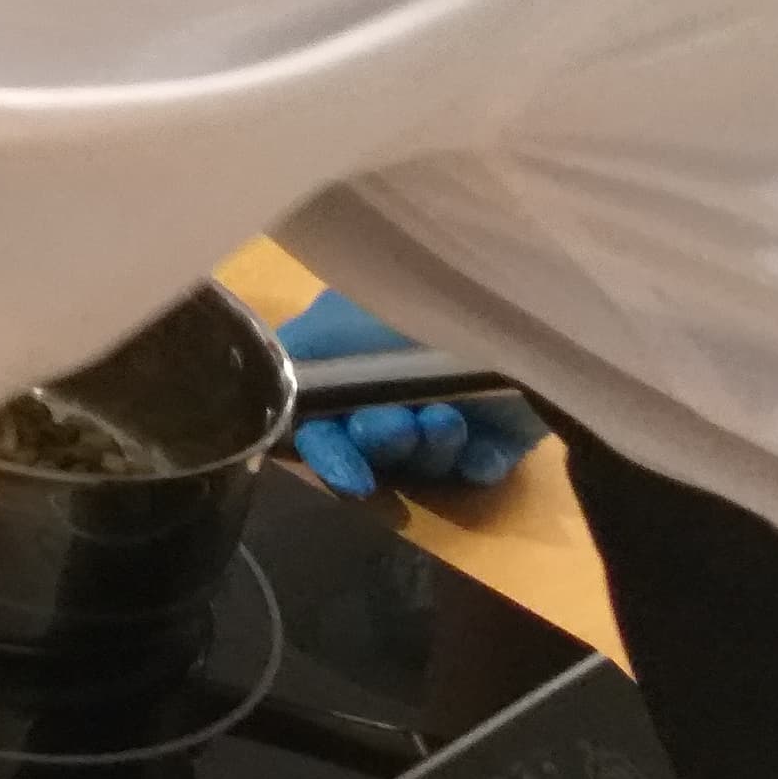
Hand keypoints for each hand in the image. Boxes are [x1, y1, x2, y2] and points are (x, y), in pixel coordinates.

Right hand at [276, 290, 549, 497]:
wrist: (507, 307)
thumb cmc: (408, 308)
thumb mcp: (332, 323)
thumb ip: (292, 360)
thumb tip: (270, 398)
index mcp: (351, 374)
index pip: (323, 431)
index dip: (331, 455)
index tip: (351, 471)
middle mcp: (395, 399)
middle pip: (376, 450)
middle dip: (383, 442)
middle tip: (394, 423)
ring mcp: (450, 420)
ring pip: (427, 464)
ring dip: (431, 448)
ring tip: (447, 418)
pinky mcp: (502, 436)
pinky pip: (482, 469)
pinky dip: (478, 461)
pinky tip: (482, 446)